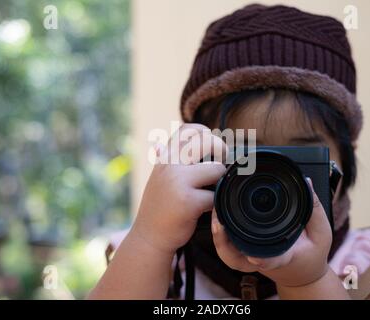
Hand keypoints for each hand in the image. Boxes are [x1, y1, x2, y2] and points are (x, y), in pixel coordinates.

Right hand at [131, 123, 227, 254]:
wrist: (148, 237)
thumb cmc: (158, 207)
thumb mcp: (157, 179)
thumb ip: (164, 161)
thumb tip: (158, 143)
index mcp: (165, 157)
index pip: (188, 129)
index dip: (205, 134)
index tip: (211, 149)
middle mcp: (169, 165)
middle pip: (207, 142)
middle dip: (221, 153)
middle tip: (221, 168)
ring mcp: (178, 181)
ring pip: (216, 169)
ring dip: (220, 182)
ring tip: (211, 192)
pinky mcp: (188, 201)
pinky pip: (215, 196)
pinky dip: (215, 204)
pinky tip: (206, 209)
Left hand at [211, 178, 331, 286]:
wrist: (301, 272)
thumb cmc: (311, 253)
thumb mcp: (321, 233)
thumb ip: (314, 209)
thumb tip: (306, 183)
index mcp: (283, 256)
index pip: (271, 258)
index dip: (263, 258)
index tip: (254, 256)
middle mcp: (262, 257)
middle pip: (237, 258)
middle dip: (224, 241)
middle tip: (217, 223)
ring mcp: (251, 256)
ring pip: (228, 252)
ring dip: (218, 236)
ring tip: (215, 213)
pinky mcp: (245, 250)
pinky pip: (228, 244)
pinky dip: (220, 231)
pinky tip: (218, 212)